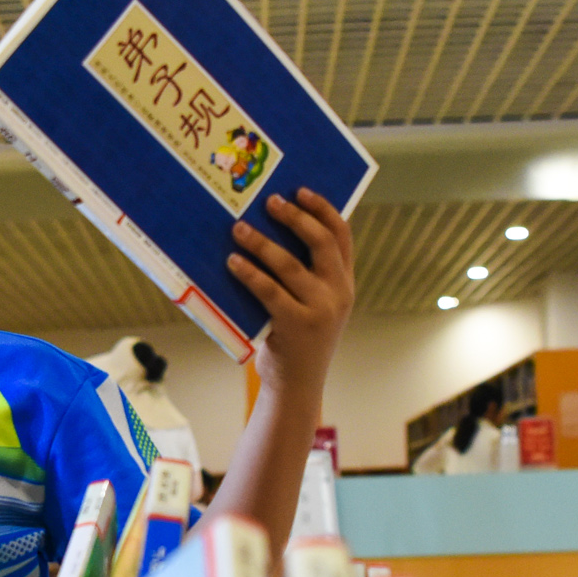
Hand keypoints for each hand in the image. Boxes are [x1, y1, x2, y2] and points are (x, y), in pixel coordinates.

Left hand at [232, 189, 354, 394]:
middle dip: (295, 217)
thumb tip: (267, 229)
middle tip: (270, 201)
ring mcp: (321, 310)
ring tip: (239, 229)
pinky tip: (232, 261)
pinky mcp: (298, 326)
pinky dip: (250, 273)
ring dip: (261, 243)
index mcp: (345, 284)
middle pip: (321, 242)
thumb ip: (305, 276)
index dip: (323, 209)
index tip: (301, 190)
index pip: (342, 236)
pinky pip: (270, 291)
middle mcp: (339, 294)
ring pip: (290, 265)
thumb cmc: (295, 340)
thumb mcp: (311, 305)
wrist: (297, 386)